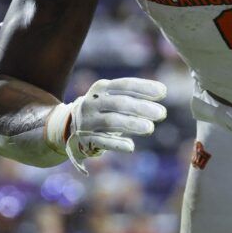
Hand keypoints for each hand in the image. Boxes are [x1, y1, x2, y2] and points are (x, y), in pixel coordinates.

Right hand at [45, 77, 167, 168]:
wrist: (67, 126)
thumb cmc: (101, 109)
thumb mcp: (111, 97)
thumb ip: (132, 95)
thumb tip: (162, 92)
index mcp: (100, 88)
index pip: (124, 85)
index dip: (143, 87)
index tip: (163, 92)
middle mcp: (92, 102)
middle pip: (119, 103)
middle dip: (141, 107)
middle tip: (162, 113)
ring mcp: (87, 121)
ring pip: (111, 121)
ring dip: (131, 124)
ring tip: (150, 128)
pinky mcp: (85, 139)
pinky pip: (102, 141)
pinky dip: (117, 144)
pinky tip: (131, 147)